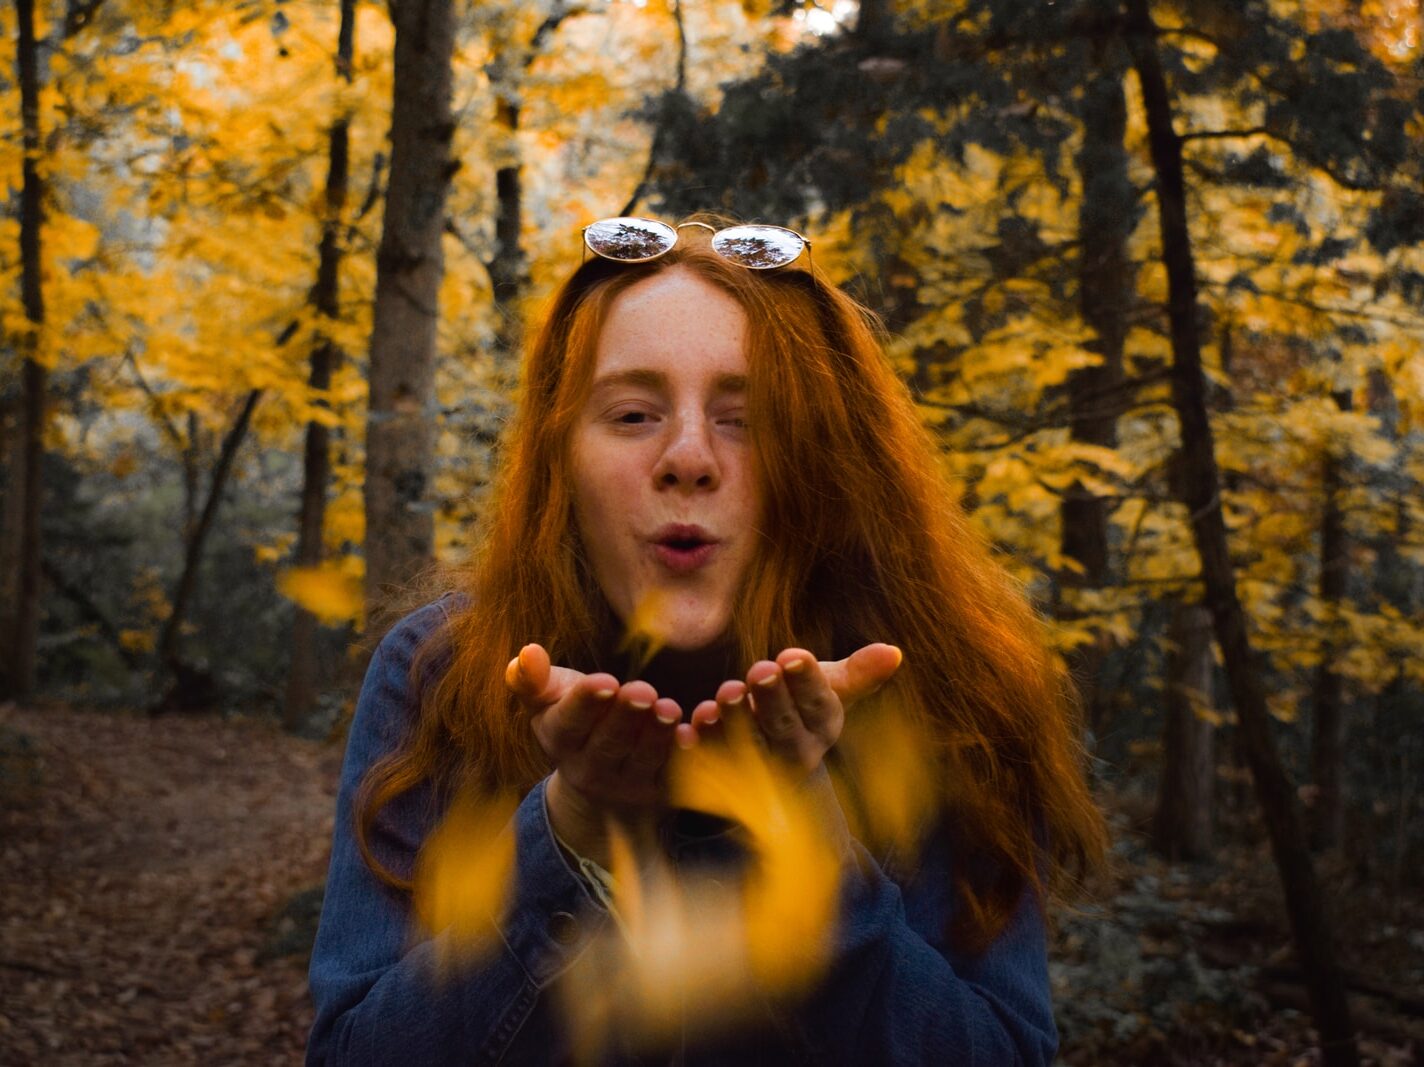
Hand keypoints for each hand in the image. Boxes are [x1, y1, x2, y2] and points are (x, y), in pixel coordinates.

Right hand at [505, 643, 681, 862]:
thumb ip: (533, 679)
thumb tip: (527, 652)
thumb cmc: (576, 724)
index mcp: (560, 740)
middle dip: (627, 717)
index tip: (605, 681)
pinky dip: (692, 753)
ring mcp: (629, 784)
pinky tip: (699, 733)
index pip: (570, 722)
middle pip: (610, 743)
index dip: (586, 703)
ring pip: (647, 759)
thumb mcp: (550, 702)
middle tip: (644, 692)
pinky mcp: (664, 792)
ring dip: (659, 735)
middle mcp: (592, 769)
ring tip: (670, 710)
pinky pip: (681, 772)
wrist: (601, 785)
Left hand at [682, 644, 902, 772]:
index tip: (792, 655)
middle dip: (771, 700)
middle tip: (759, 669)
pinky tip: (689, 727)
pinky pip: (709, 766)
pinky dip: (699, 748)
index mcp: (823, 727)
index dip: (807, 682)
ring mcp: (758, 771)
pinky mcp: (721, 778)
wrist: (771, 759)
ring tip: (724, 693)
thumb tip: (894, 652)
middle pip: (784, 730)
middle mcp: (795, 754)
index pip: (820, 706)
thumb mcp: (830, 687)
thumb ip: (858, 672)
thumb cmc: (800, 707)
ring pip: (746, 750)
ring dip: (734, 722)